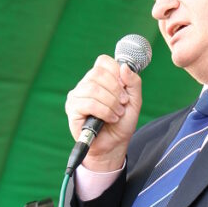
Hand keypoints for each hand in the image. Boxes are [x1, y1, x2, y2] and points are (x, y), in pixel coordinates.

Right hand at [65, 55, 141, 170]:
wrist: (114, 144)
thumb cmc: (121, 122)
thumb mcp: (134, 101)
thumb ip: (133, 82)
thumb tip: (124, 67)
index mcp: (99, 78)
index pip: (103, 61)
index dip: (116, 73)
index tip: (124, 89)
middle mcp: (85, 84)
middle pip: (98, 74)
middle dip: (116, 90)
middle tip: (123, 104)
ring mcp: (77, 96)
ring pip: (93, 89)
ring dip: (111, 103)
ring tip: (117, 114)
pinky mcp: (73, 109)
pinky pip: (88, 103)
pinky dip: (104, 111)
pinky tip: (110, 118)